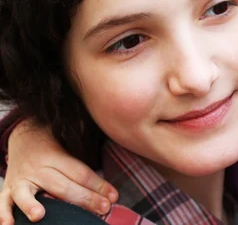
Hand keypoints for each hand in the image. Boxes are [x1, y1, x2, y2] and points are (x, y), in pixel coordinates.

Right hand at [0, 119, 117, 223]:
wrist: (22, 134)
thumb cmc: (53, 143)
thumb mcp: (69, 142)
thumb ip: (85, 156)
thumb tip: (108, 174)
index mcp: (56, 156)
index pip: (80, 173)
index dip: (98, 185)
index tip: (114, 197)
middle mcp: (38, 168)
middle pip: (61, 186)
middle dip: (84, 199)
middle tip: (103, 208)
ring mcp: (21, 179)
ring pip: (26, 193)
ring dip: (31, 204)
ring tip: (39, 216)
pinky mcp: (8, 189)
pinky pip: (3, 202)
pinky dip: (4, 213)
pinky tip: (9, 224)